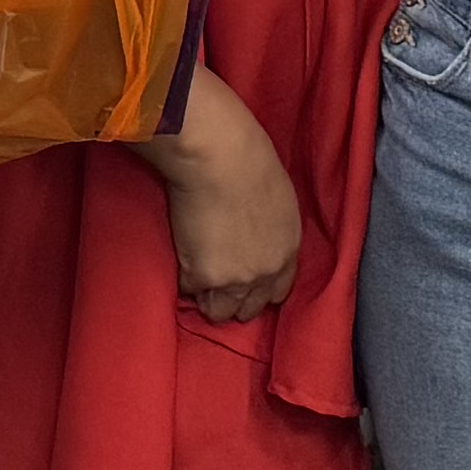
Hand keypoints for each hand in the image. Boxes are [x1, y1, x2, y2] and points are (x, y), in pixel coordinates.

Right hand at [148, 69, 301, 323]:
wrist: (221, 158)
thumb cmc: (250, 160)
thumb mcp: (280, 200)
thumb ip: (272, 230)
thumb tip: (256, 239)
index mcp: (288, 252)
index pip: (278, 293)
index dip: (260, 289)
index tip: (246, 282)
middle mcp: (265, 273)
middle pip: (248, 310)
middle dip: (233, 299)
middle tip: (216, 279)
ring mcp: (233, 280)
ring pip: (218, 312)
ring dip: (207, 297)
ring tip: (197, 276)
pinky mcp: (201, 277)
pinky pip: (188, 291)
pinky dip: (183, 279)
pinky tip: (182, 258)